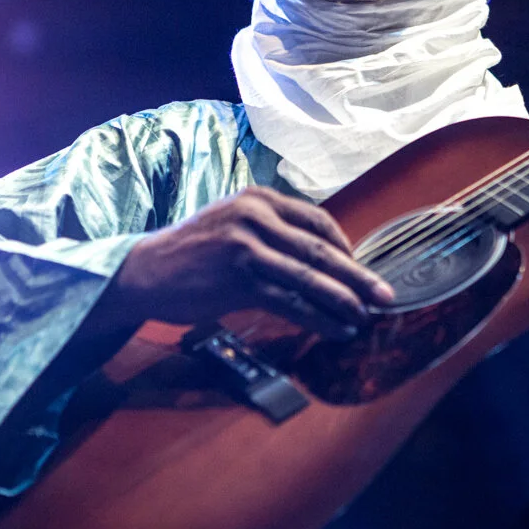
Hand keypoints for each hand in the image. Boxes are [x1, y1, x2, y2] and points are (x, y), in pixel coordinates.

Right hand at [114, 186, 393, 338]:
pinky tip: (335, 329)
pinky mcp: (239, 280)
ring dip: (343, 300)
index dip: (345, 246)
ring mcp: (248, 247)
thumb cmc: (191, 253)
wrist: (143, 272)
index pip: (316, 219)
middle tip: (385, 294)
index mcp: (258, 198)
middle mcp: (255, 216)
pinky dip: (318, 317)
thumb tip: (317, 256)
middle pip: (320, 249)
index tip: (360, 268)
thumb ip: (271, 230)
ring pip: (309, 277)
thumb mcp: (232, 223)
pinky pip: (290, 301)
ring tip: (365, 317)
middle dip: (358, 275)